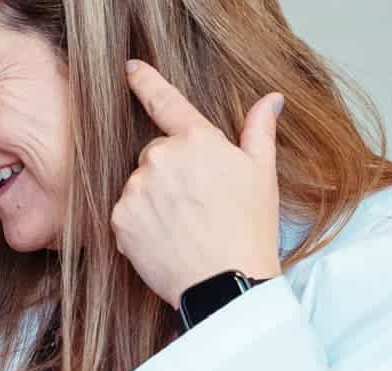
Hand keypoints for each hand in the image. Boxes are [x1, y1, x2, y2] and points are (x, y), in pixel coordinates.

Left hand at [110, 60, 284, 306]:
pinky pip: (125, 213)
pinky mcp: (120, 218)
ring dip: (154, 200)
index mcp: (196, 140)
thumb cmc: (250, 228)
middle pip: (155, 154)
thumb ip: (259, 131)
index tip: (129, 67)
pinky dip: (139, 225)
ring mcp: (137, 188)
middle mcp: (161, 157)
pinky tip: (165, 240)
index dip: (144, 80)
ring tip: (183, 226)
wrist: (226, 282)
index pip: (165, 101)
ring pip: (139, 185)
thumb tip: (271, 99)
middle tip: (197, 204)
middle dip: (170, 173)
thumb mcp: (262, 174)